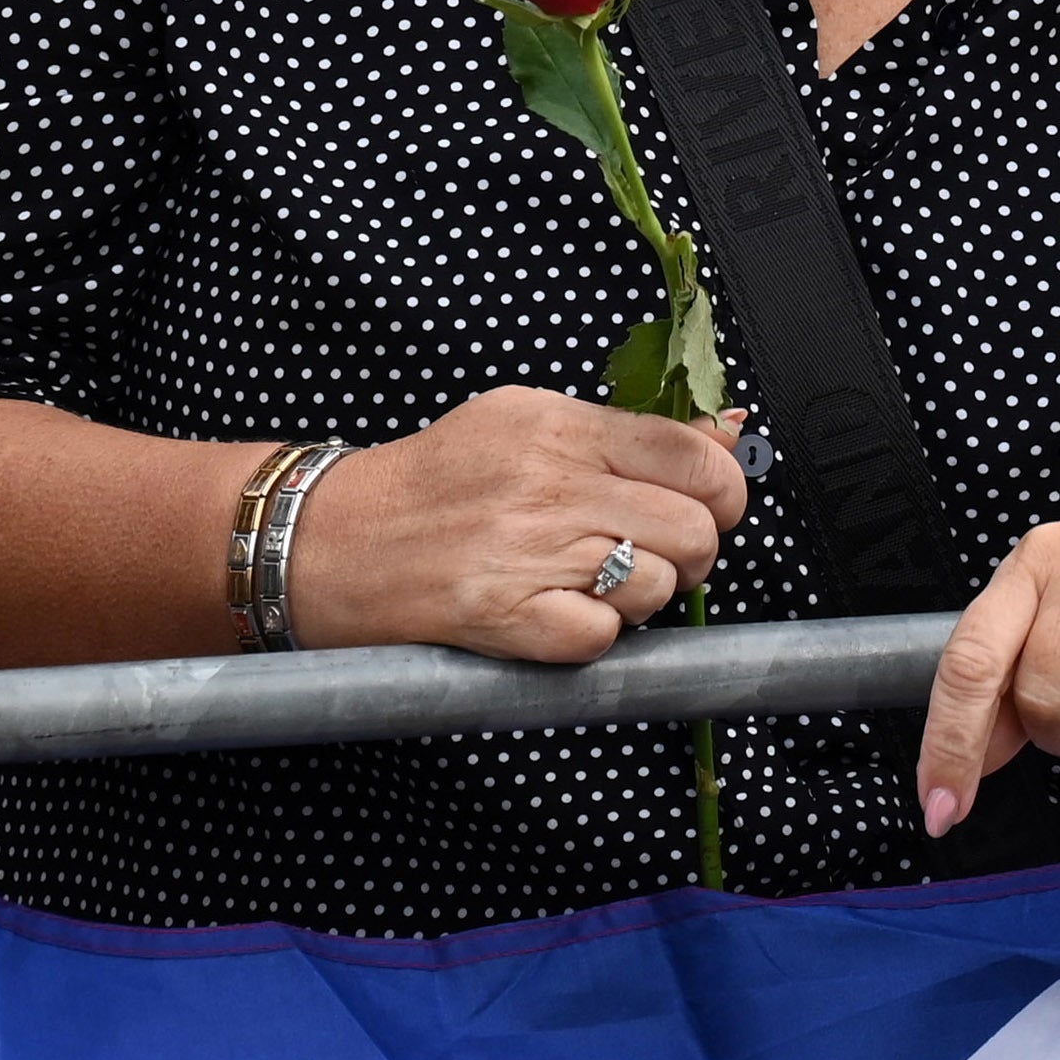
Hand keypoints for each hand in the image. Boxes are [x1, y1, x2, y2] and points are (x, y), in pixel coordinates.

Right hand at [283, 386, 747, 661]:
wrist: (330, 539)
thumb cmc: (435, 481)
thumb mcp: (528, 422)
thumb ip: (630, 430)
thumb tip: (730, 430)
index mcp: (561, 428)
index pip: (693, 454)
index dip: (725, 489)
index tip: (715, 505)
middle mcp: (549, 486)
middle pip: (693, 527)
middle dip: (696, 551)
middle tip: (662, 554)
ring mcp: (526, 553)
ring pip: (656, 585)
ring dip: (645, 596)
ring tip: (600, 584)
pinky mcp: (502, 617)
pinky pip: (601, 637)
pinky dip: (597, 636)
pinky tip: (564, 614)